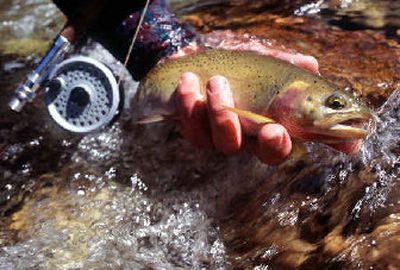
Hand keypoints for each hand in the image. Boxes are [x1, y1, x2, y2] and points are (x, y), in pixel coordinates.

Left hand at [173, 33, 360, 164]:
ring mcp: (222, 136)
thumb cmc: (234, 64)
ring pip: (226, 142)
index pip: (290, 140)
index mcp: (271, 121)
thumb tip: (310, 64)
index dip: (292, 144)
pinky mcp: (195, 130)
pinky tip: (188, 80)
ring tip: (217, 81)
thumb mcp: (261, 59)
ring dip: (222, 113)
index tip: (281, 131)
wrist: (193, 59)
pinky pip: (193, 128)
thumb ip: (284, 63)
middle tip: (270, 128)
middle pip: (266, 154)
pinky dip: (188, 104)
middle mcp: (250, 136)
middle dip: (269, 144)